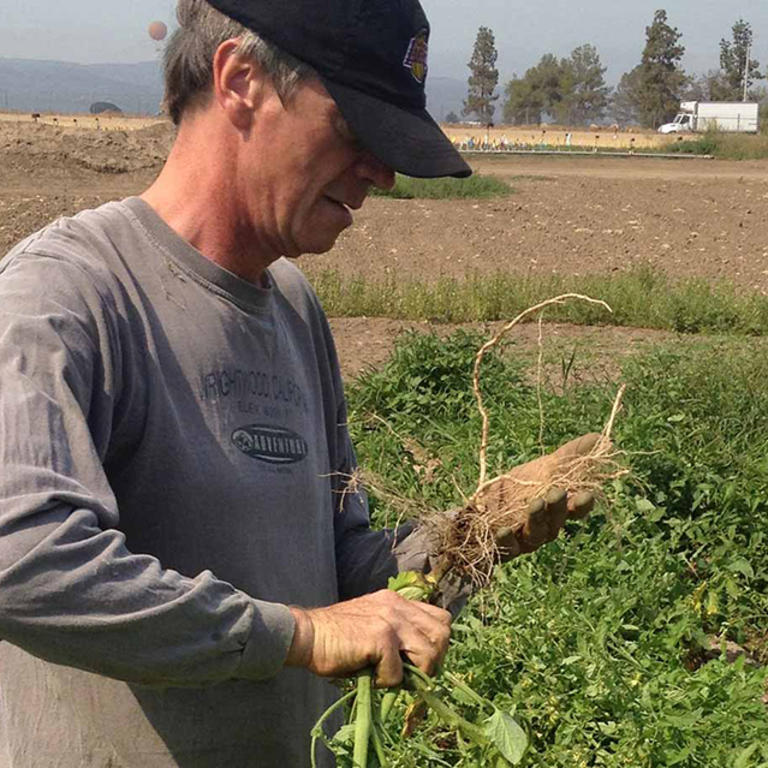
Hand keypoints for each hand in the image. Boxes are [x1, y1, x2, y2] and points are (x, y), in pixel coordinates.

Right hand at [285, 590, 450, 686]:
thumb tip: (421, 666)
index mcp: (397, 601)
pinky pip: (399, 672)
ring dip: (414, 674)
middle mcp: (398, 605)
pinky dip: (387, 682)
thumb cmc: (337, 640)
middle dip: (432, 660)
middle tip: (410, 674)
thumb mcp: (373, 627)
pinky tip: (370, 676)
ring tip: (390, 676)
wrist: (307, 635)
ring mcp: (391, 619)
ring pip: (429, 654)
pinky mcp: (381, 636)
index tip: (420, 662)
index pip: (440, 618)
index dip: (436, 643)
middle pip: (443, 634)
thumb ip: (397, 635)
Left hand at [486, 433, 600, 560]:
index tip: (587, 495)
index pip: (576, 511)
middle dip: (558, 508)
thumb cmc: (518, 489)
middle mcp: (545, 528)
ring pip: (535, 534)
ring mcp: (524, 540)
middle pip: (556, 522)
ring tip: (535, 504)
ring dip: (536, 519)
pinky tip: (503, 531)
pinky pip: (506, 547)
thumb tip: (602, 438)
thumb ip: (570, 456)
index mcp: (557, 510)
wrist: (482, 511)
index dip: (582, 505)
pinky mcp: (502, 547)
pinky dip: (506, 539)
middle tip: (557, 492)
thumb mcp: (542, 469)